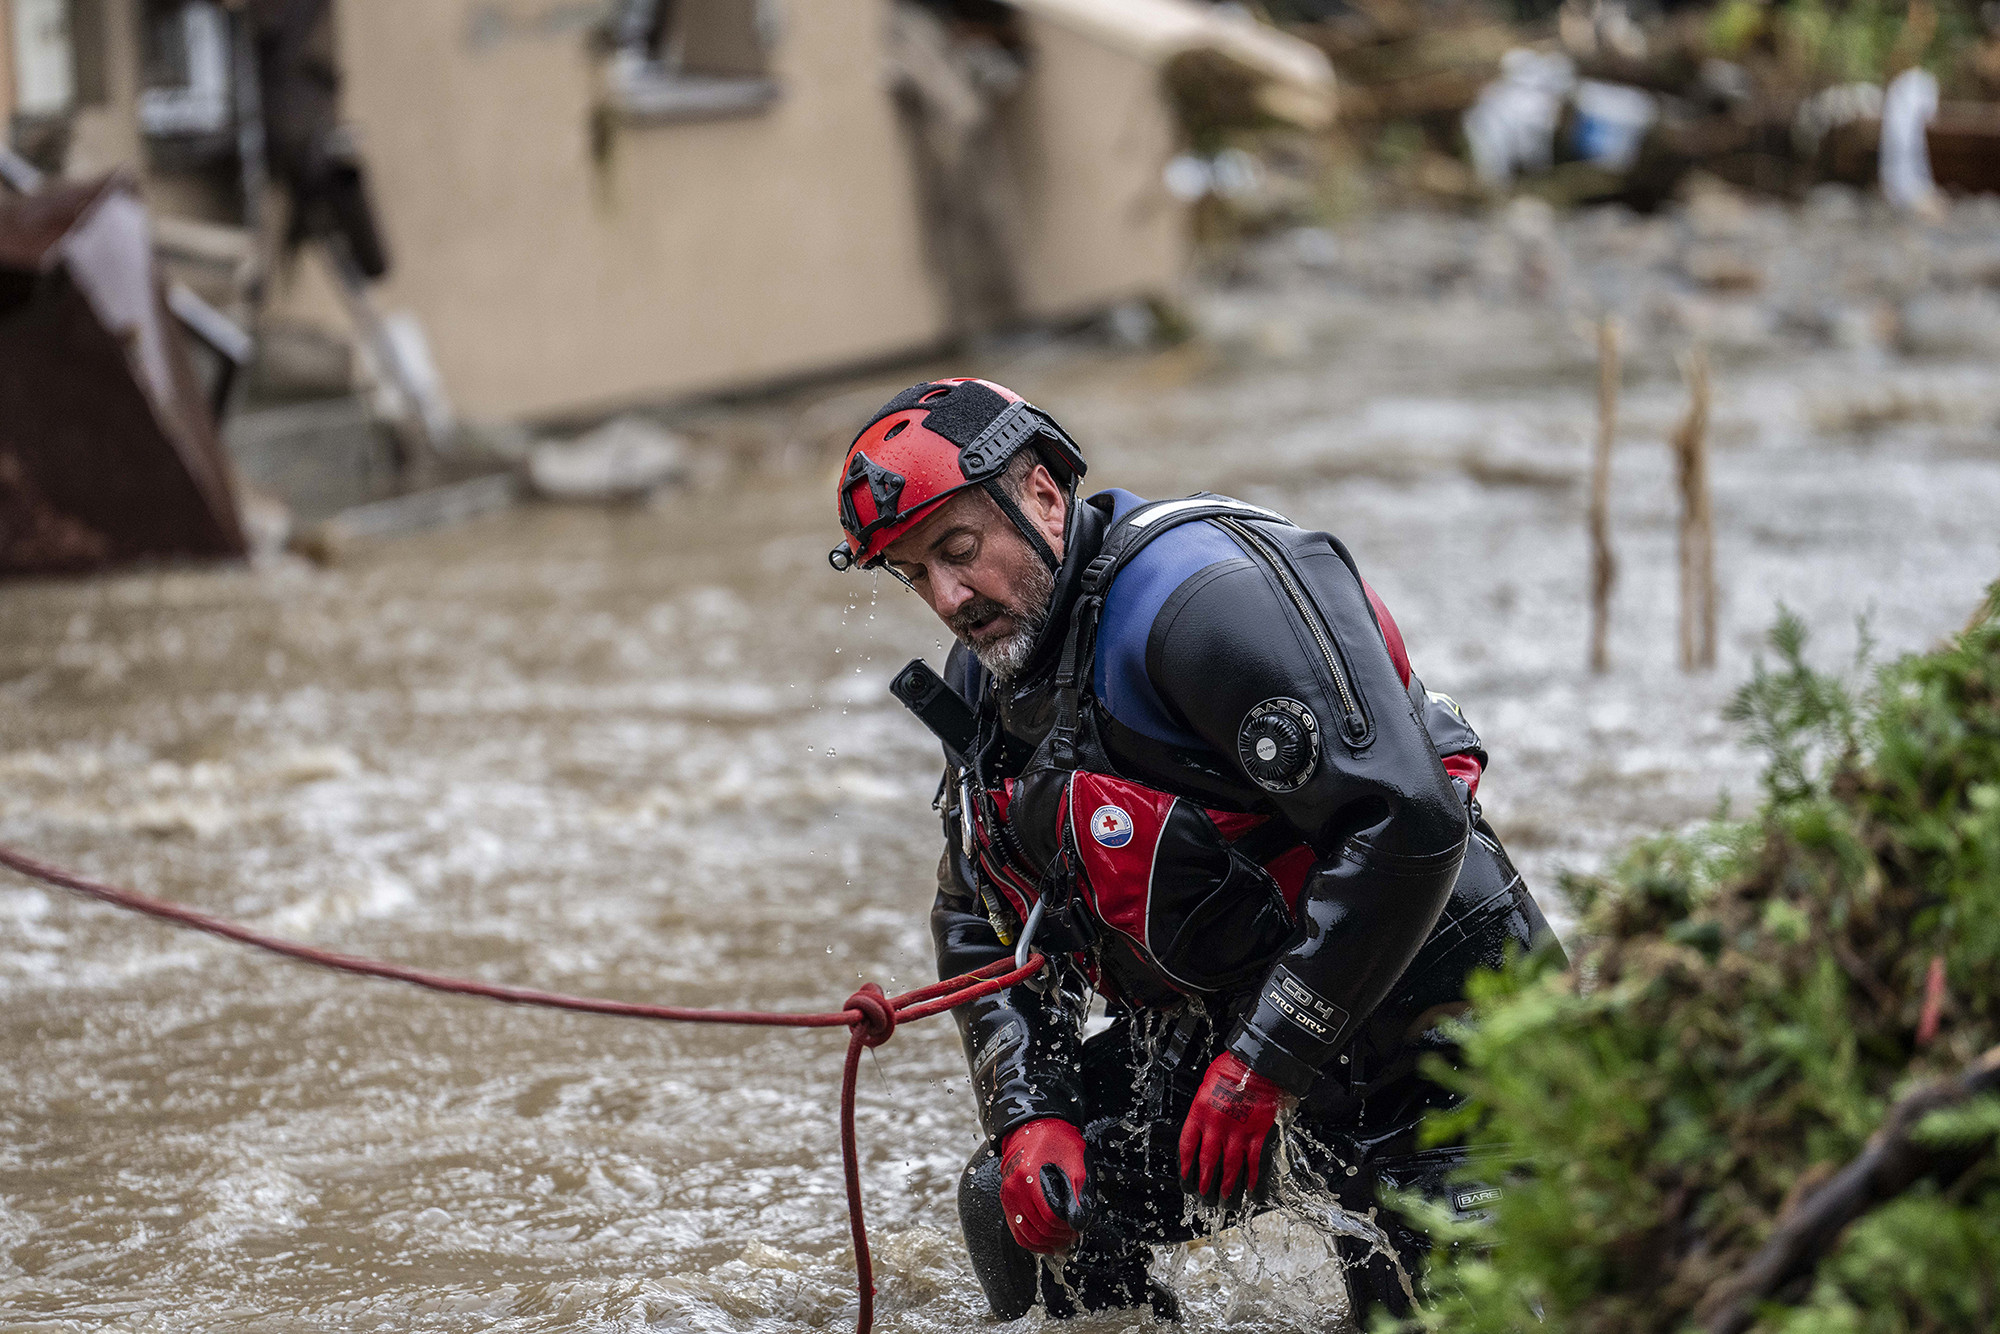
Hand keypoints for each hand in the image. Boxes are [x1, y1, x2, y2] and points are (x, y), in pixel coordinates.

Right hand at [998, 1117, 1090, 1252]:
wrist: (1034, 1128)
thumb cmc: (1057, 1143)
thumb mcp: (1075, 1164)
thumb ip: (1078, 1195)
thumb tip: (1080, 1223)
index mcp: (1030, 1177)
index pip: (1052, 1216)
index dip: (1069, 1226)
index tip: (1079, 1227)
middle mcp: (1014, 1189)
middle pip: (1040, 1229)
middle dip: (1060, 1237)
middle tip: (1074, 1236)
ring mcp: (1007, 1196)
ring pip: (1027, 1236)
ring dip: (1048, 1243)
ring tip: (1064, 1240)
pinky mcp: (1006, 1201)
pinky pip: (1017, 1232)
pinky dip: (1033, 1242)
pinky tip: (1048, 1242)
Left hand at [1178, 1051, 1288, 1206]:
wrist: (1258, 1063)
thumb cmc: (1233, 1067)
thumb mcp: (1208, 1083)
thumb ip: (1205, 1105)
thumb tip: (1205, 1120)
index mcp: (1200, 1112)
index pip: (1188, 1145)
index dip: (1186, 1164)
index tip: (1185, 1177)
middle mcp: (1216, 1126)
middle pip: (1207, 1161)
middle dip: (1204, 1181)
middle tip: (1203, 1195)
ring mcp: (1238, 1132)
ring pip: (1230, 1166)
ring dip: (1227, 1185)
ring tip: (1225, 1199)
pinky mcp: (1258, 1133)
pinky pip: (1254, 1161)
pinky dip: (1253, 1176)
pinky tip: (1251, 1188)